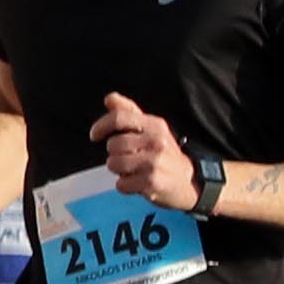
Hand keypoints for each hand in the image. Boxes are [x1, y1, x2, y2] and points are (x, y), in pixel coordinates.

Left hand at [91, 93, 199, 212]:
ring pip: (113, 164)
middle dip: (115, 154)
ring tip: (134, 170)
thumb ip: (129, 112)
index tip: (94, 135)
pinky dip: (125, 186)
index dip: (102, 126)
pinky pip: (120, 184)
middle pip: (113, 144)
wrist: (188, 181)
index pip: (119, 118)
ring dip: (119, 170)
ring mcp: (154, 162)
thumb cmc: (164, 153)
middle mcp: (156, 141)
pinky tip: (138, 182)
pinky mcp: (151, 182)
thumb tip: (109, 98)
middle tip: (130, 158)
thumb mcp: (151, 129)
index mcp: (155, 125)